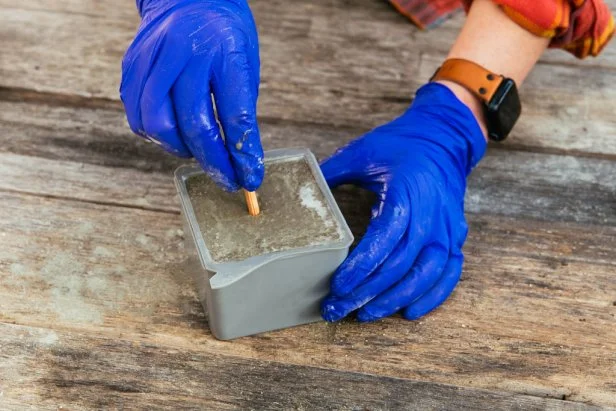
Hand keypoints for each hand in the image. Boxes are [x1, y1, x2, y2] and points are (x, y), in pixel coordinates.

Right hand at [121, 0, 263, 190]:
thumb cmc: (224, 33)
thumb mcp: (245, 63)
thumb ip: (240, 108)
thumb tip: (239, 158)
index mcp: (224, 52)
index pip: (235, 115)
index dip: (243, 155)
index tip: (250, 178)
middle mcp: (184, 54)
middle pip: (193, 124)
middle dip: (212, 162)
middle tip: (226, 179)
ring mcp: (153, 59)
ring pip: (157, 123)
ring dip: (180, 149)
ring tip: (197, 152)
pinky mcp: (132, 66)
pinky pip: (137, 113)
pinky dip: (156, 133)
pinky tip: (173, 133)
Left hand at [320, 83, 486, 321]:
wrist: (442, 138)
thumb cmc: (400, 145)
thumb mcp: (362, 153)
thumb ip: (330, 174)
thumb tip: (299, 193)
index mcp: (405, 194)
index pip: (384, 240)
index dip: (360, 268)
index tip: (337, 287)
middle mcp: (430, 216)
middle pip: (400, 265)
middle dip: (368, 292)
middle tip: (339, 309)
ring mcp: (447, 228)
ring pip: (426, 274)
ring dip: (395, 299)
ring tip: (367, 314)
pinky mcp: (455, 236)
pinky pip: (448, 273)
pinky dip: (432, 296)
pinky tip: (409, 312)